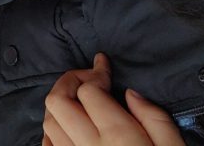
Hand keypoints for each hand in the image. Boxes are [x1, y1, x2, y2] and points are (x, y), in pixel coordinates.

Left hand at [43, 54, 184, 145]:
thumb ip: (155, 119)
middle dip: (68, 81)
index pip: (89, 91)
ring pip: (47, 122)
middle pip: (57, 102)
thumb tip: (130, 94)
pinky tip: (67, 126)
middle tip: (86, 77)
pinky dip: (51, 129)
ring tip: (78, 99)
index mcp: (118, 138)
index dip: (95, 72)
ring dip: (58, 104)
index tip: (103, 66)